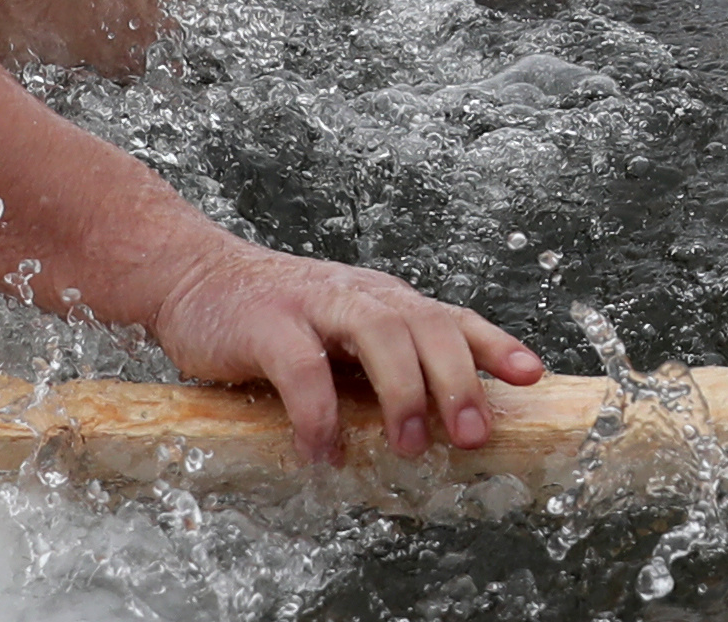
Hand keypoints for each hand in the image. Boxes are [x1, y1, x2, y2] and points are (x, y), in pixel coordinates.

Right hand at [143, 235, 546, 461]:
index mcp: (386, 301)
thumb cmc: (280, 318)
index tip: (530, 376)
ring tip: (409, 446)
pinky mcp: (266, 324)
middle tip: (473, 435)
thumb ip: (385, 366)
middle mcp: (360, 296)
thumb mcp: (344, 333)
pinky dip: (317, 412)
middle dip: (457, 381)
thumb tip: (440, 428)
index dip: (494, 345)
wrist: (196, 277)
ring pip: (378, 333)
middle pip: (426, 326)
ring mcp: (314, 304)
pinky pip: (301, 367)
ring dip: (402, 392)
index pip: (452, 318)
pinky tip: (321, 451)